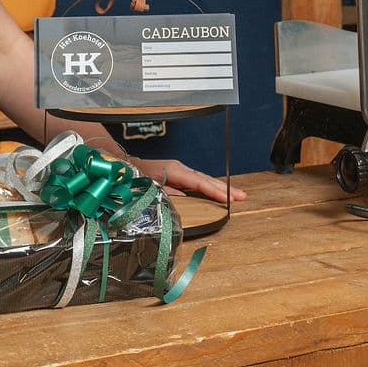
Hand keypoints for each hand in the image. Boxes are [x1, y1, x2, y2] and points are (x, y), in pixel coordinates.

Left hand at [129, 156, 247, 205]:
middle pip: (206, 179)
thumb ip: (168, 194)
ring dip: (221, 187)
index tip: (228, 199)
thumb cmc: (136, 178)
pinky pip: (199, 181)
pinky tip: (219, 193)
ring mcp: (180, 170)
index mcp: (174, 171)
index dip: (214, 191)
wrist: (125, 166)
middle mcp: (180, 168)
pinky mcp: (178, 174)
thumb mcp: (150, 188)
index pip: (199, 182)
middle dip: (225, 188)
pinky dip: (211, 186)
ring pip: (204, 179)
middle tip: (242, 197)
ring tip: (237, 195)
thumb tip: (185, 201)